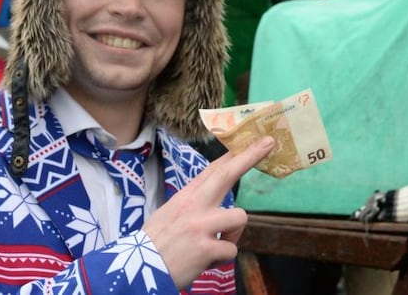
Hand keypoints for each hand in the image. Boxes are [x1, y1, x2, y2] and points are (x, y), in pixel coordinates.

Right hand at [142, 135, 274, 288]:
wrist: (139, 267)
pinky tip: (205, 261)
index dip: (234, 155)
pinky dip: (221, 258)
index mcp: (186, 197)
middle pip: (226, 174)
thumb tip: (213, 196)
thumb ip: (193, 203)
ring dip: (233, 234)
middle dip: (249, 157)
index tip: (251, 141)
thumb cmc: (156, 241)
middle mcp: (194, 206)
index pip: (213, 170)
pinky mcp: (206, 247)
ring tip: (215, 245)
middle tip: (268, 143)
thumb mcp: (169, 213)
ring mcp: (201, 225)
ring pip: (239, 217)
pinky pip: (231, 250)